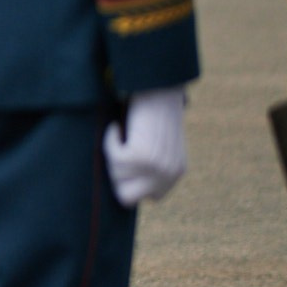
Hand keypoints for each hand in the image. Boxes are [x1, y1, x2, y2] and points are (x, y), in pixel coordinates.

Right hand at [102, 86, 187, 205]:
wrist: (158, 88)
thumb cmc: (152, 109)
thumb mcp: (158, 142)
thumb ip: (151, 164)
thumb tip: (124, 185)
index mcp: (176, 172)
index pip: (150, 197)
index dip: (133, 180)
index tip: (129, 159)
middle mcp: (168, 174)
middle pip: (127, 198)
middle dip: (117, 177)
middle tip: (119, 152)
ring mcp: (155, 168)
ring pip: (115, 176)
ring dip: (112, 154)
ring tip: (122, 134)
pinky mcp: (140, 157)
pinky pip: (111, 156)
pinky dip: (109, 139)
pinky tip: (118, 126)